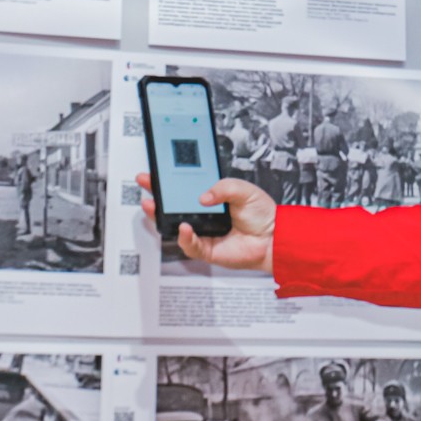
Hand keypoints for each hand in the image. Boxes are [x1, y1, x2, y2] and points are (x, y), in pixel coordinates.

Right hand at [136, 172, 274, 273]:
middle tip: (146, 184)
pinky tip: (183, 227)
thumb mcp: (244, 190)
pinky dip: (184, 236)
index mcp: (211, 197)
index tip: (157, 171)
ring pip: (174, 225)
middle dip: (156, 194)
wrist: (274, 238)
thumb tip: (203, 196)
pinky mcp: (207, 249)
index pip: (184, 187)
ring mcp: (203, 232)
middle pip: (173, 205)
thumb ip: (223, 187)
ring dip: (161, 216)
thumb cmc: (262, 214)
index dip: (169, 180)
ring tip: (154, 206)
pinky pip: (189, 245)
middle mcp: (203, 214)